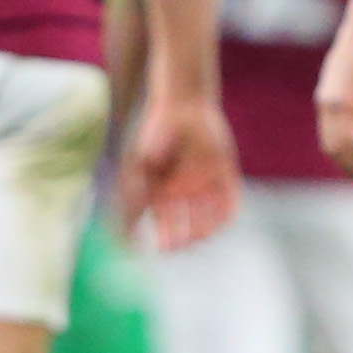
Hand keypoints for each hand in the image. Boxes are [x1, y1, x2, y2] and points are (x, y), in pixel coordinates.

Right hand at [120, 93, 240, 251]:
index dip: (167, 243)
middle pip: (190, 229)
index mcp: (164, 196)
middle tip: (180, 243)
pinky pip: (230, 202)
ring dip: (205, 229)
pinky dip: (225, 214)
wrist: (183, 104)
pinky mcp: (225, 175)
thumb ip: (131, 199)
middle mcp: (187, 196)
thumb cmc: (156, 134)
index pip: (168, 230)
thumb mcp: (138, 167)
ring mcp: (207, 186)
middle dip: (185, 238)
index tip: (163, 248)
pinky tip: (217, 220)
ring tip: (196, 233)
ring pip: (210, 219)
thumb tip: (123, 231)